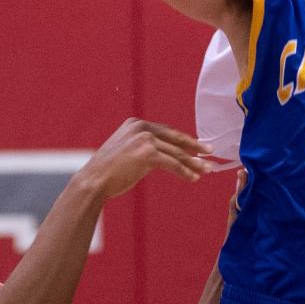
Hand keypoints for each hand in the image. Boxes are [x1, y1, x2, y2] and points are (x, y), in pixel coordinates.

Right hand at [79, 118, 212, 200]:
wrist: (94, 180)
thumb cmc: (109, 171)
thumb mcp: (126, 150)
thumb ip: (143, 146)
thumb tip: (166, 154)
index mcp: (135, 123)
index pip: (166, 131)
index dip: (184, 140)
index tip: (197, 146)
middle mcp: (141, 127)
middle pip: (174, 139)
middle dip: (195, 147)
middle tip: (210, 152)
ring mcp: (144, 139)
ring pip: (176, 153)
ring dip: (194, 162)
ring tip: (207, 169)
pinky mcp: (147, 153)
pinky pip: (173, 164)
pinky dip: (185, 171)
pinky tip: (194, 178)